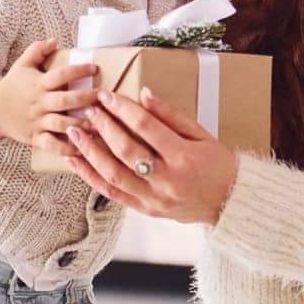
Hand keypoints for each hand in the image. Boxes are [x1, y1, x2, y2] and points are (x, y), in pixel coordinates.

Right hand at [0, 38, 99, 155]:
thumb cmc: (13, 86)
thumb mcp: (22, 64)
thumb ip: (37, 50)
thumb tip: (54, 40)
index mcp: (39, 84)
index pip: (60, 75)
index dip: (77, 70)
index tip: (94, 68)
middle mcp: (40, 103)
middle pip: (64, 100)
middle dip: (84, 99)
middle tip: (102, 97)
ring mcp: (38, 121)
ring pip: (61, 124)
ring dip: (80, 125)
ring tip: (99, 125)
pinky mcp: (35, 137)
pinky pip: (51, 144)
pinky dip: (65, 148)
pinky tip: (81, 149)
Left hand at [65, 87, 238, 226]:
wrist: (229, 202)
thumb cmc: (218, 165)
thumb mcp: (202, 134)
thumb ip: (171, 115)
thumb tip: (144, 94)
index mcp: (183, 156)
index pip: (146, 127)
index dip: (123, 109)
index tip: (107, 96)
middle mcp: (166, 179)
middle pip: (126, 150)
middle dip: (103, 127)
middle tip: (89, 110)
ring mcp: (154, 197)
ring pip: (113, 174)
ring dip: (89, 152)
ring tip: (74, 134)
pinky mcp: (146, 209)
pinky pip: (112, 194)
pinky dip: (91, 177)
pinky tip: (77, 162)